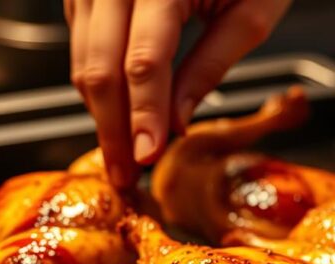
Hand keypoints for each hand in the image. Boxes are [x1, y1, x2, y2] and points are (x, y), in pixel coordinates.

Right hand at [64, 0, 290, 188]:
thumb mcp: (253, 11)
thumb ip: (211, 67)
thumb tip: (175, 123)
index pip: (144, 63)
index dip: (143, 117)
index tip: (147, 160)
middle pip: (100, 67)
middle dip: (113, 128)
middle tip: (126, 175)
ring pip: (83, 58)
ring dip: (101, 112)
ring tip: (122, 154)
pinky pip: (81, 42)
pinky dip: (97, 82)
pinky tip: (118, 113)